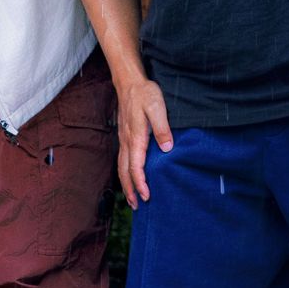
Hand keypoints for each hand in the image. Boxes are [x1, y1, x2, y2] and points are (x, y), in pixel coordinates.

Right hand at [116, 76, 172, 208]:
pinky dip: (125, 172)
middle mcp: (126, 140)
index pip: (136, 166)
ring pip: (121, 165)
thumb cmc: (144, 93)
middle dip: (130, 189)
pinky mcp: (124, 135)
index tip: (147, 196)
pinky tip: (129, 176)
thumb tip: (167, 148)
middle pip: (124, 170)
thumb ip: (162, 128)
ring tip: (131, 198)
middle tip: (137, 206)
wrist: (129, 81)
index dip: (140, 183)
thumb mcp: (157, 107)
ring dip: (125, 183)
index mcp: (135, 136)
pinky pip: (122, 158)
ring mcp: (123, 138)